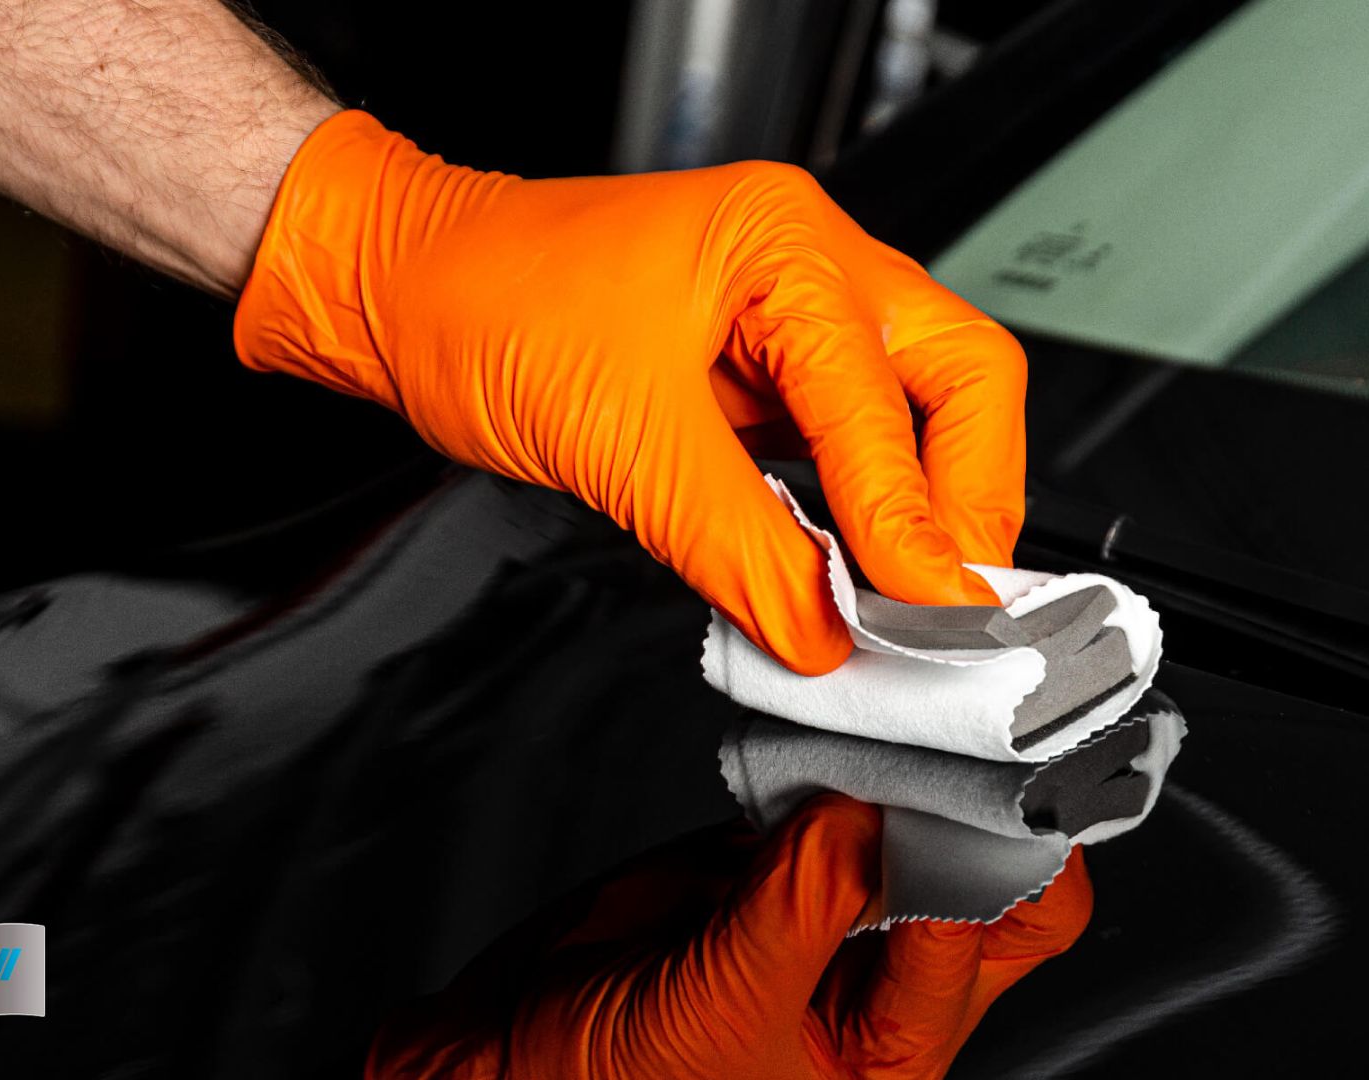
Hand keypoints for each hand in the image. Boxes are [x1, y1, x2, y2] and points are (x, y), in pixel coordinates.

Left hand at [236, 111, 1028, 673]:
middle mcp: (806, 264)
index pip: (891, 405)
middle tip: (954, 599)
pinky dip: (859, 505)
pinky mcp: (757, 362)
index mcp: (786, 246)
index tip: (933, 612)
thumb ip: (741, 546)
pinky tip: (850, 563)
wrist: (401, 291)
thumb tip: (823, 629)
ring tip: (910, 596)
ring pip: (916, 409)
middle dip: (967, 497)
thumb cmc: (484, 306)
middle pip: (961, 382)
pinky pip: (844, 437)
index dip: (914, 523)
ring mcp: (787, 312)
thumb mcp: (622, 443)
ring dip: (919, 506)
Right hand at [362, 795, 1092, 1078]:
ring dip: (908, 777)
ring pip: (916, 831)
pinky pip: (828, 803)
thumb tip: (864, 817)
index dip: (1003, 853)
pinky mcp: (771, 868)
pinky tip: (822, 740)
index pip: (1000, 935)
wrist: (506, 1056)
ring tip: (893, 724)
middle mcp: (882, 981)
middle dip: (987, 808)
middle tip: (967, 736)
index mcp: (895, 1047)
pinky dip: (830, 765)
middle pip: (996, 882)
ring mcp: (830, 915)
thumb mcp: (720, 1009)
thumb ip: (800, 909)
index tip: (984, 776)